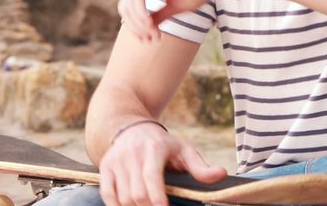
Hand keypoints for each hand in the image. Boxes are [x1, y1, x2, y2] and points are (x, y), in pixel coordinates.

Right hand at [98, 122, 225, 205]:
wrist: (133, 129)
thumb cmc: (164, 144)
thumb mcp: (184, 150)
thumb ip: (200, 167)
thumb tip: (221, 174)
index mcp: (155, 148)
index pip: (152, 177)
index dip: (157, 197)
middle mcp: (133, 153)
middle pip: (137, 192)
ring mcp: (116, 160)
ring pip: (123, 196)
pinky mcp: (105, 167)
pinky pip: (108, 194)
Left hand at [117, 0, 223, 41]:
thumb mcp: (176, 6)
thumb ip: (159, 15)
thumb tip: (145, 30)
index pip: (131, 6)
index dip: (137, 26)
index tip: (151, 40)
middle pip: (125, 7)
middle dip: (136, 27)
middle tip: (151, 40)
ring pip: (128, 4)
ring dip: (139, 24)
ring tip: (154, 34)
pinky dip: (141, 14)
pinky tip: (151, 25)